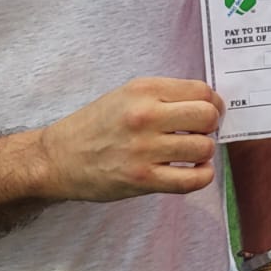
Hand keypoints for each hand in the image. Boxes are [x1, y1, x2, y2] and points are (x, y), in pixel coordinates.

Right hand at [36, 77, 222, 201]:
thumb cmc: (95, 125)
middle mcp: (145, 116)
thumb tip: (208, 104)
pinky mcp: (142, 179)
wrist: (57, 158)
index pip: (202, 91)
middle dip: (211, 126)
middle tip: (199, 133)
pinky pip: (192, 180)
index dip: (213, 103)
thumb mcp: (127, 95)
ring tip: (191, 153)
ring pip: (203, 148)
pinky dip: (201, 177)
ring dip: (204, 153)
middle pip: (208, 117)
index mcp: (144, 90)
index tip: (209, 112)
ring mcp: (143, 149)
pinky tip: (193, 172)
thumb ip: (165, 96)